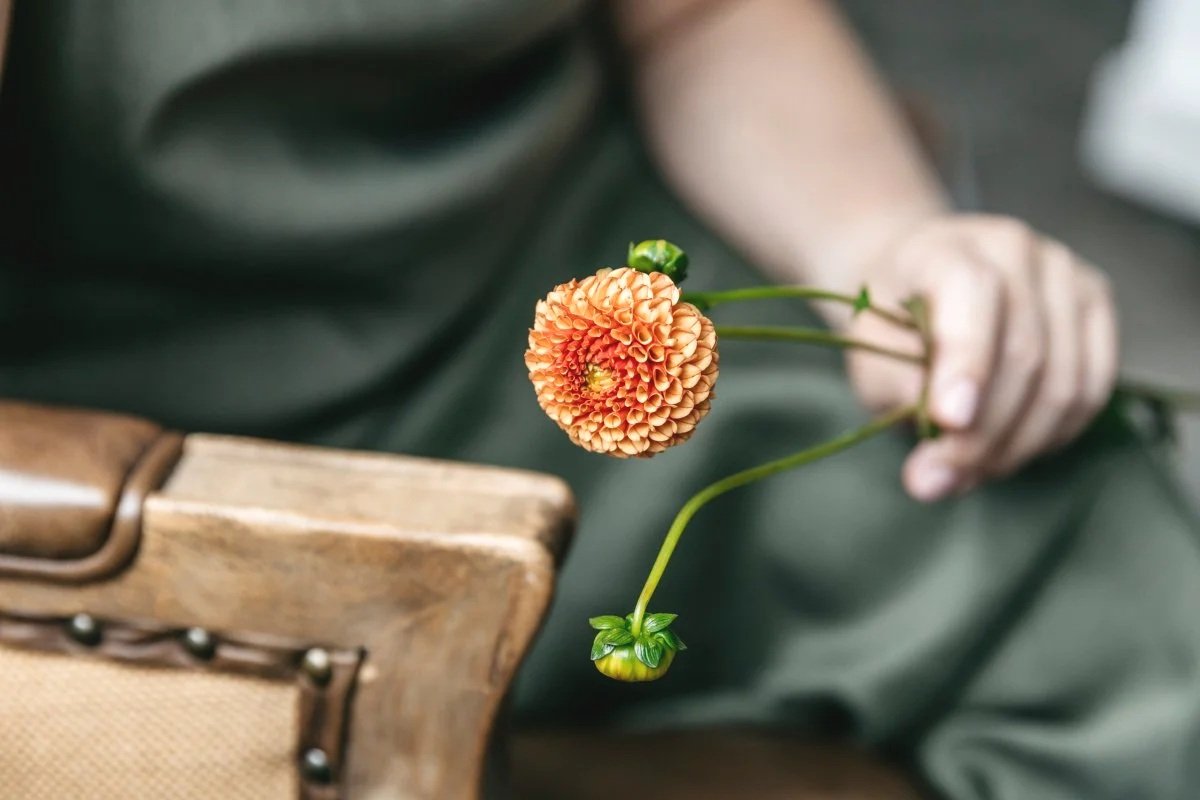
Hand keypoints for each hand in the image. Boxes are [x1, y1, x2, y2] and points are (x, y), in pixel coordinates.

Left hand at [845, 214, 1118, 501]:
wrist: (914, 276)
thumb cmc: (888, 315)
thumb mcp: (865, 346)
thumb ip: (894, 384)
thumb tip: (944, 435)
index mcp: (947, 247)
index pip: (970, 295)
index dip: (966, 362)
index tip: (949, 421)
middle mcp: (1016, 250)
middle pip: (1023, 355)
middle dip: (981, 434)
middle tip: (935, 480)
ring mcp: (1064, 274)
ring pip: (1062, 382)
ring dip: (1014, 447)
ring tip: (964, 474)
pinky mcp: (1094, 306)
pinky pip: (1090, 389)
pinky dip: (1050, 435)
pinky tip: (1007, 452)